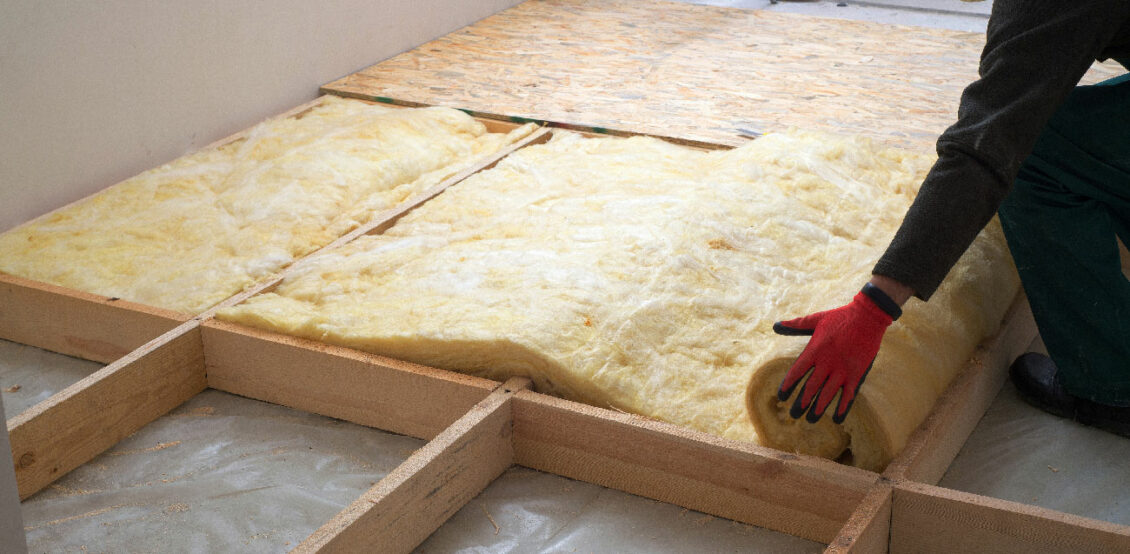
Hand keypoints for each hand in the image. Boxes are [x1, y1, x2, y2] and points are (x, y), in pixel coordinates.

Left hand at [774, 284, 901, 423]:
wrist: (867, 317)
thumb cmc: (839, 317)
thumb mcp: (816, 319)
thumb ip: (796, 325)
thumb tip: (776, 326)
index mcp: (815, 350)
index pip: (797, 372)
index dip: (788, 385)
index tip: (781, 396)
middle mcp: (827, 362)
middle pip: (811, 387)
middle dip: (801, 402)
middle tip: (793, 414)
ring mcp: (843, 369)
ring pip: (828, 394)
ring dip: (818, 408)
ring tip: (810, 420)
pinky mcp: (857, 374)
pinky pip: (848, 395)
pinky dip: (842, 407)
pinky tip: (837, 419)